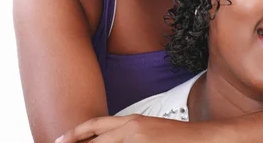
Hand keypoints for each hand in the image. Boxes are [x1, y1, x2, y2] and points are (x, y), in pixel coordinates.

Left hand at [54, 114, 220, 142]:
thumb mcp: (148, 131)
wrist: (204, 139)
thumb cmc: (176, 138)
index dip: (74, 133)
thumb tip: (108, 140)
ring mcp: (139, 140)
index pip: (94, 124)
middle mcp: (131, 129)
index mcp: (131, 121)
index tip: (58, 141)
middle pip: (94, 141)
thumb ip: (127, 135)